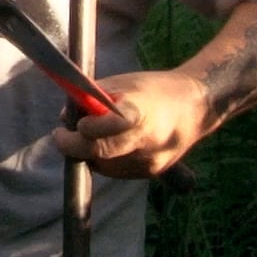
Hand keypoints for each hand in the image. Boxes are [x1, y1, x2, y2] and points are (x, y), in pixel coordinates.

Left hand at [51, 70, 210, 178]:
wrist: (197, 106)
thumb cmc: (155, 89)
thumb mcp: (125, 84)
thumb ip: (94, 99)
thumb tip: (66, 117)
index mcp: (142, 112)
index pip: (114, 125)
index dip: (90, 127)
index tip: (75, 123)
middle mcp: (147, 141)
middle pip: (102, 153)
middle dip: (74, 147)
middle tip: (60, 136)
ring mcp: (149, 160)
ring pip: (104, 165)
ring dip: (88, 153)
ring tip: (87, 134)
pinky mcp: (151, 173)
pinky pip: (117, 170)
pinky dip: (105, 160)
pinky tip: (110, 144)